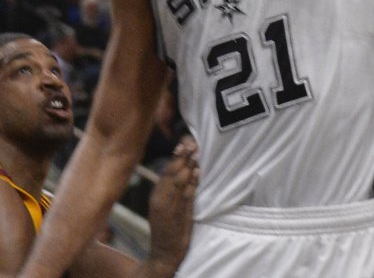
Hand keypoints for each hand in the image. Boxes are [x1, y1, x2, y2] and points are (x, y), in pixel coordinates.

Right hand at [147, 140, 198, 272]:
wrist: (164, 252)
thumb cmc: (165, 225)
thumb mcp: (163, 203)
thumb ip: (170, 186)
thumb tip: (182, 164)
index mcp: (156, 195)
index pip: (167, 169)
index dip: (176, 155)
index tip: (184, 141)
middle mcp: (161, 199)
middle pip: (173, 172)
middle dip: (183, 156)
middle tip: (192, 142)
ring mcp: (171, 207)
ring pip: (180, 181)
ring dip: (188, 165)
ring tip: (196, 152)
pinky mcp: (180, 215)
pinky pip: (187, 195)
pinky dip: (193, 183)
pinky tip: (197, 172)